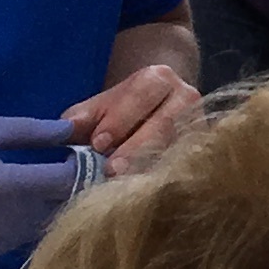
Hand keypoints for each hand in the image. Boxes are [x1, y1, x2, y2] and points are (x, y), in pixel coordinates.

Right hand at [0, 115, 92, 261]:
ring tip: (38, 184)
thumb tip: (71, 130)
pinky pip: (19, 238)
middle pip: (62, 207)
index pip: (69, 182)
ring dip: (48, 207)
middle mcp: (8, 222)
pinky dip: (25, 222)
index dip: (82, 167)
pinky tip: (10, 204)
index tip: (78, 153)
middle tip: (66, 168)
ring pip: (43, 226)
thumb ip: (29, 131)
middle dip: (70, 188)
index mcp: (6, 186)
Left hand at [70, 62, 197, 172]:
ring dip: (151, 166)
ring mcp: (200, 124)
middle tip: (111, 170)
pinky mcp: (204, 149)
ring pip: (178, 146)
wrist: (163, 107)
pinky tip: (148, 190)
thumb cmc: (124, 110)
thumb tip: (65, 130)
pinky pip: (187, 164)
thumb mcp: (100, 107)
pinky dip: (166, 177)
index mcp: (158, 79)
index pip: (141, 96)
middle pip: (164, 123)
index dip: (120, 119)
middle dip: (136, 148)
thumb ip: (83, 117)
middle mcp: (186, 97)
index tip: (99, 143)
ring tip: (128, 184)